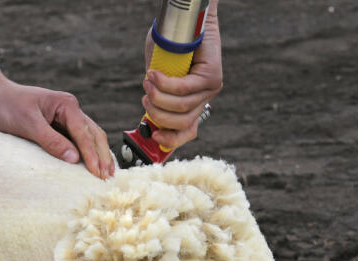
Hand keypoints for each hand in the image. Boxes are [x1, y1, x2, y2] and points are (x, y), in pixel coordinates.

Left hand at [0, 77, 113, 178]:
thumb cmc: (6, 105)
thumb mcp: (28, 124)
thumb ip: (51, 141)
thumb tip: (74, 158)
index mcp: (66, 105)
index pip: (84, 134)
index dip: (92, 156)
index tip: (98, 174)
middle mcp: (69, 109)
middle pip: (94, 134)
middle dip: (102, 156)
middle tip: (108, 177)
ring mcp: (64, 117)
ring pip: (89, 137)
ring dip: (98, 154)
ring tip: (106, 173)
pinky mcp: (56, 126)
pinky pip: (76, 140)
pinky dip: (86, 152)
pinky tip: (90, 164)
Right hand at [140, 4, 222, 151]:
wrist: (184, 22)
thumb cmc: (169, 47)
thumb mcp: (158, 78)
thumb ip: (155, 96)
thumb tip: (148, 117)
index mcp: (192, 104)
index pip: (187, 132)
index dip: (170, 140)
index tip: (154, 134)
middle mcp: (204, 99)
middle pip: (182, 123)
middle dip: (157, 114)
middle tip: (145, 98)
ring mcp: (210, 89)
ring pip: (181, 107)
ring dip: (158, 97)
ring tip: (147, 82)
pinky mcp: (212, 76)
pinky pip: (184, 89)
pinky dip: (165, 84)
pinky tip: (154, 75)